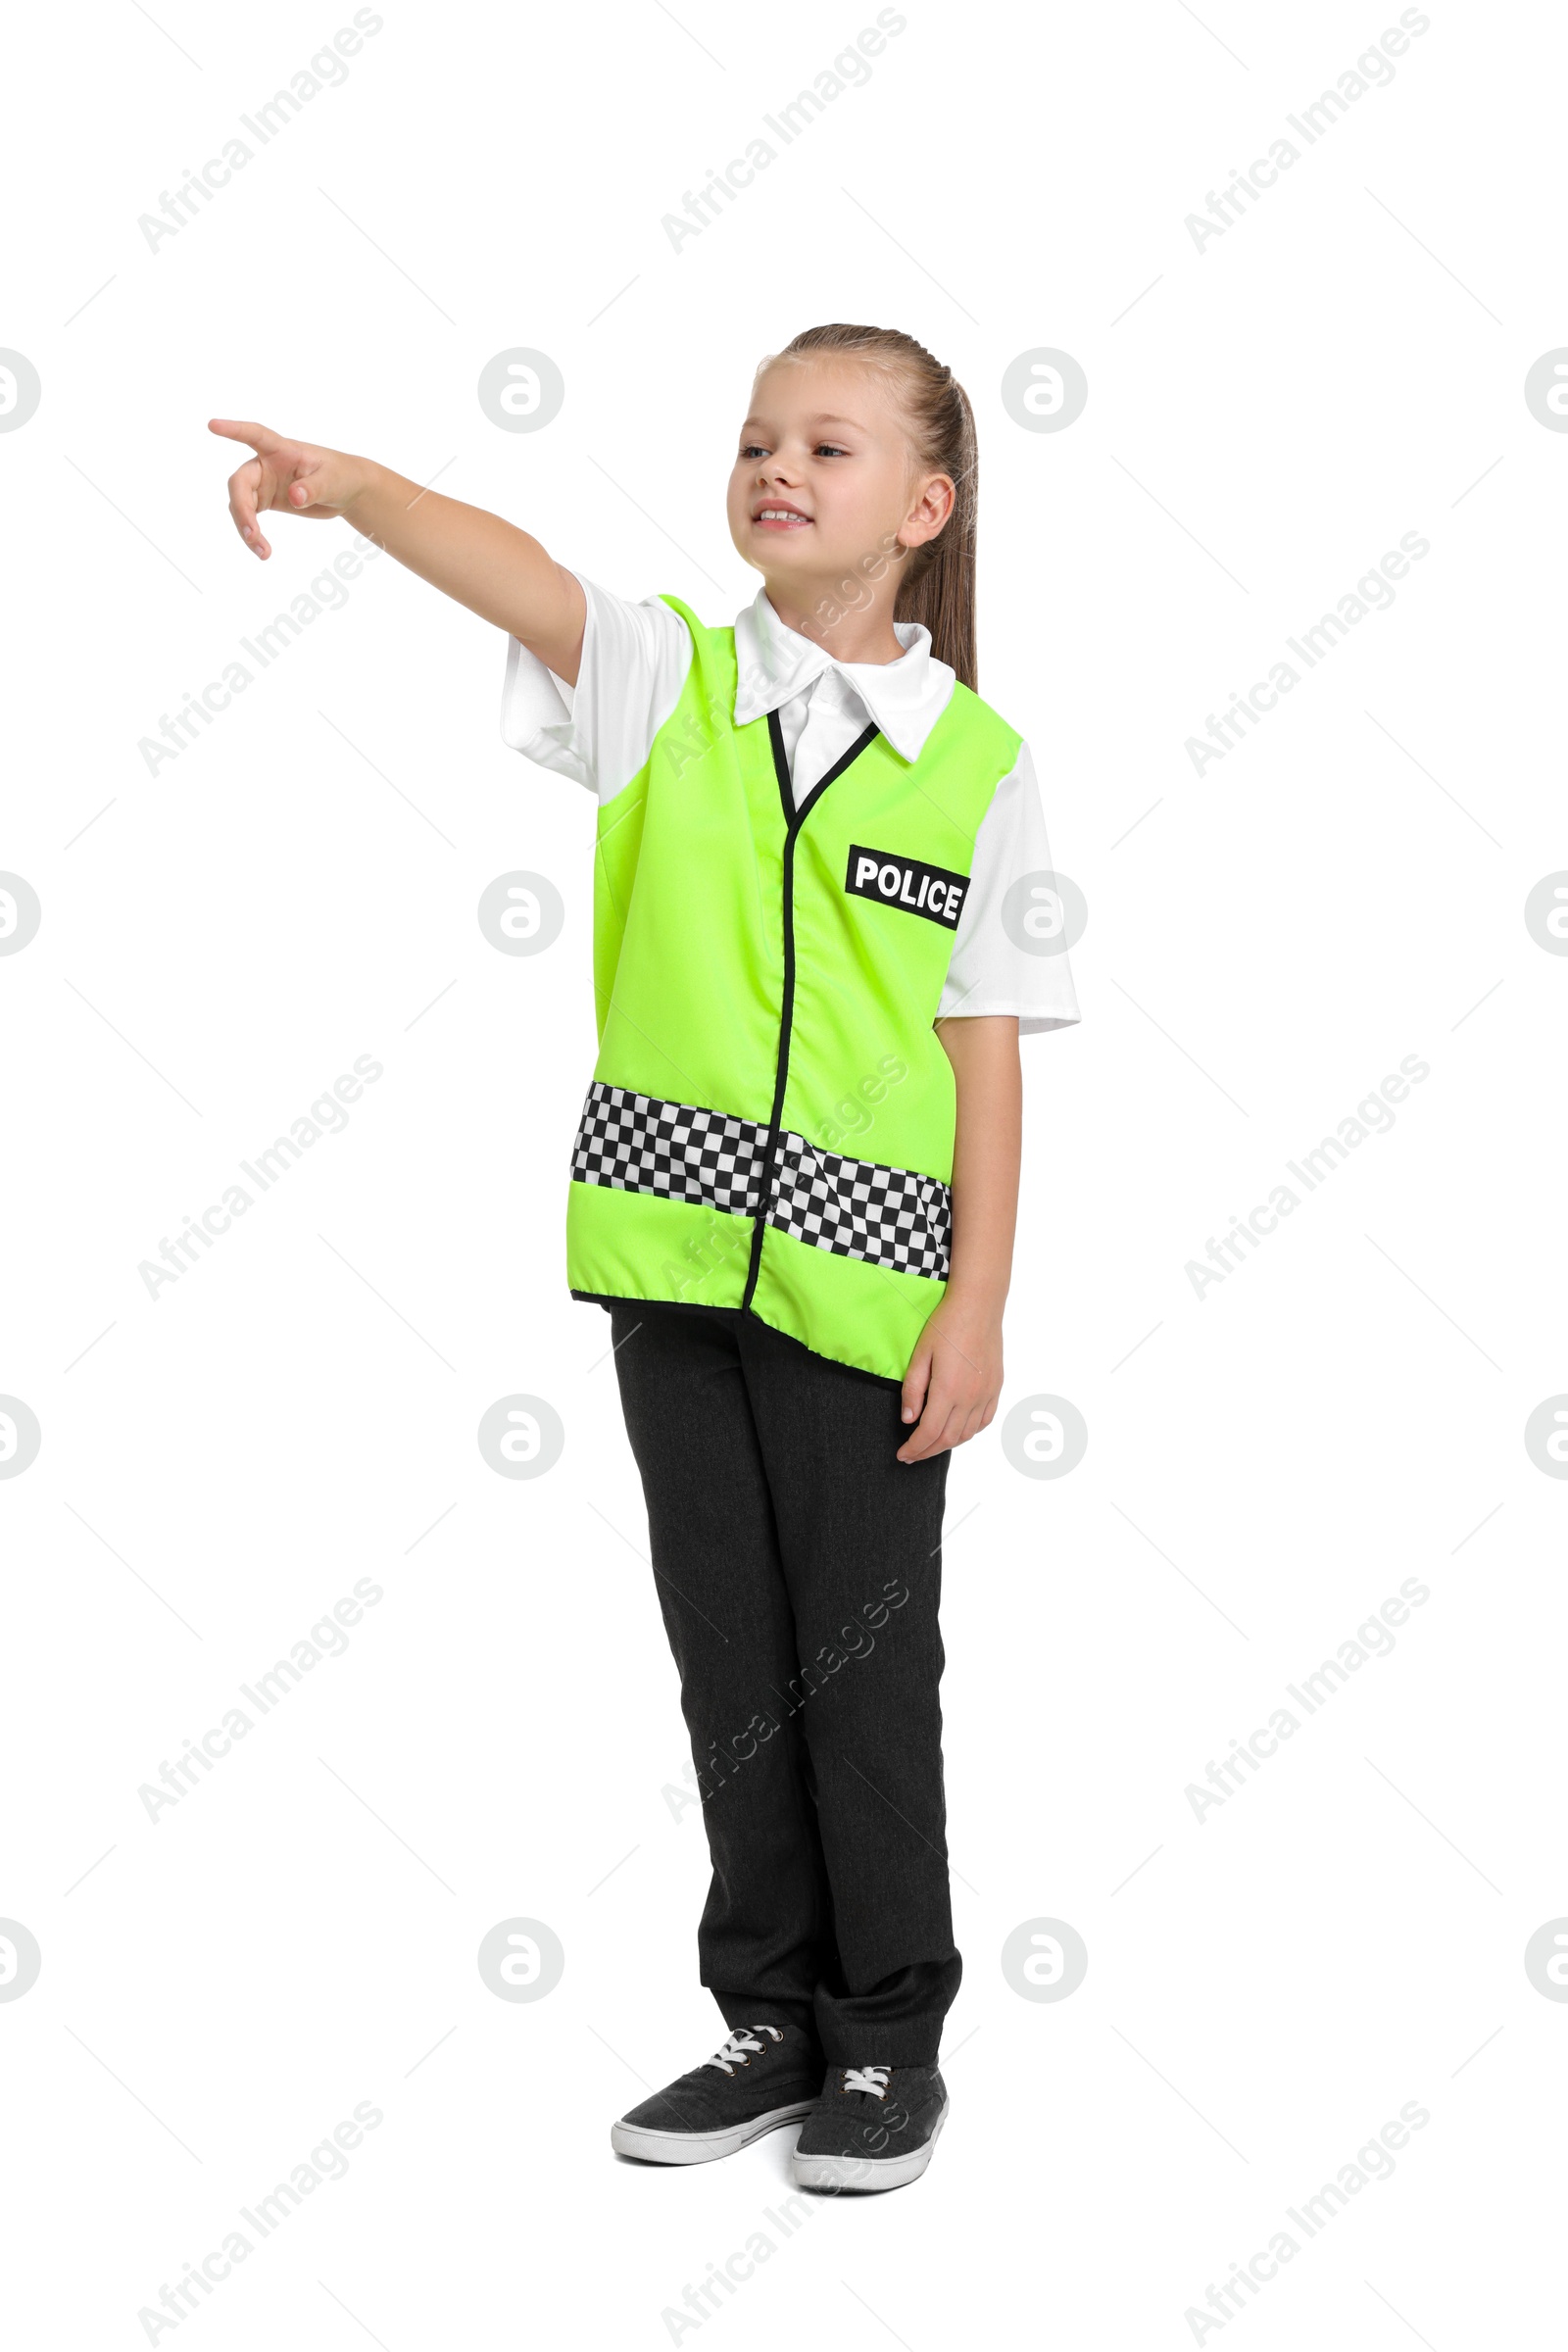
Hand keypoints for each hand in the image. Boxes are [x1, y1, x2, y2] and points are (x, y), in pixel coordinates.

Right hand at [209, 418, 370, 559]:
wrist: (345, 491)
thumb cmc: (340, 475)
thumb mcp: (332, 481)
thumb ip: (313, 487)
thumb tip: (294, 498)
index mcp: (281, 450)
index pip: (255, 435)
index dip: (233, 430)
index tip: (212, 425)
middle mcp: (266, 464)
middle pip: (240, 482)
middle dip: (242, 508)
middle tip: (252, 534)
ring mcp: (263, 483)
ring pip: (241, 504)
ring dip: (246, 528)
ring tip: (263, 552)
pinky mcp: (266, 501)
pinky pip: (250, 517)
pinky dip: (253, 535)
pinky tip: (263, 551)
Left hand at [896, 1289, 1002, 1462]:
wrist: (978, 1306)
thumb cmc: (946, 1325)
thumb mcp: (920, 1355)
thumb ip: (913, 1390)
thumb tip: (909, 1420)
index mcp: (949, 1390)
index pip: (929, 1432)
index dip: (914, 1448)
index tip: (902, 1455)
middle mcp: (971, 1397)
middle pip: (948, 1438)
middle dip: (927, 1451)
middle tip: (912, 1455)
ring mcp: (987, 1394)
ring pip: (967, 1434)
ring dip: (947, 1444)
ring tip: (931, 1444)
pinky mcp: (996, 1388)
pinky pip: (984, 1421)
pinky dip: (969, 1432)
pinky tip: (957, 1430)